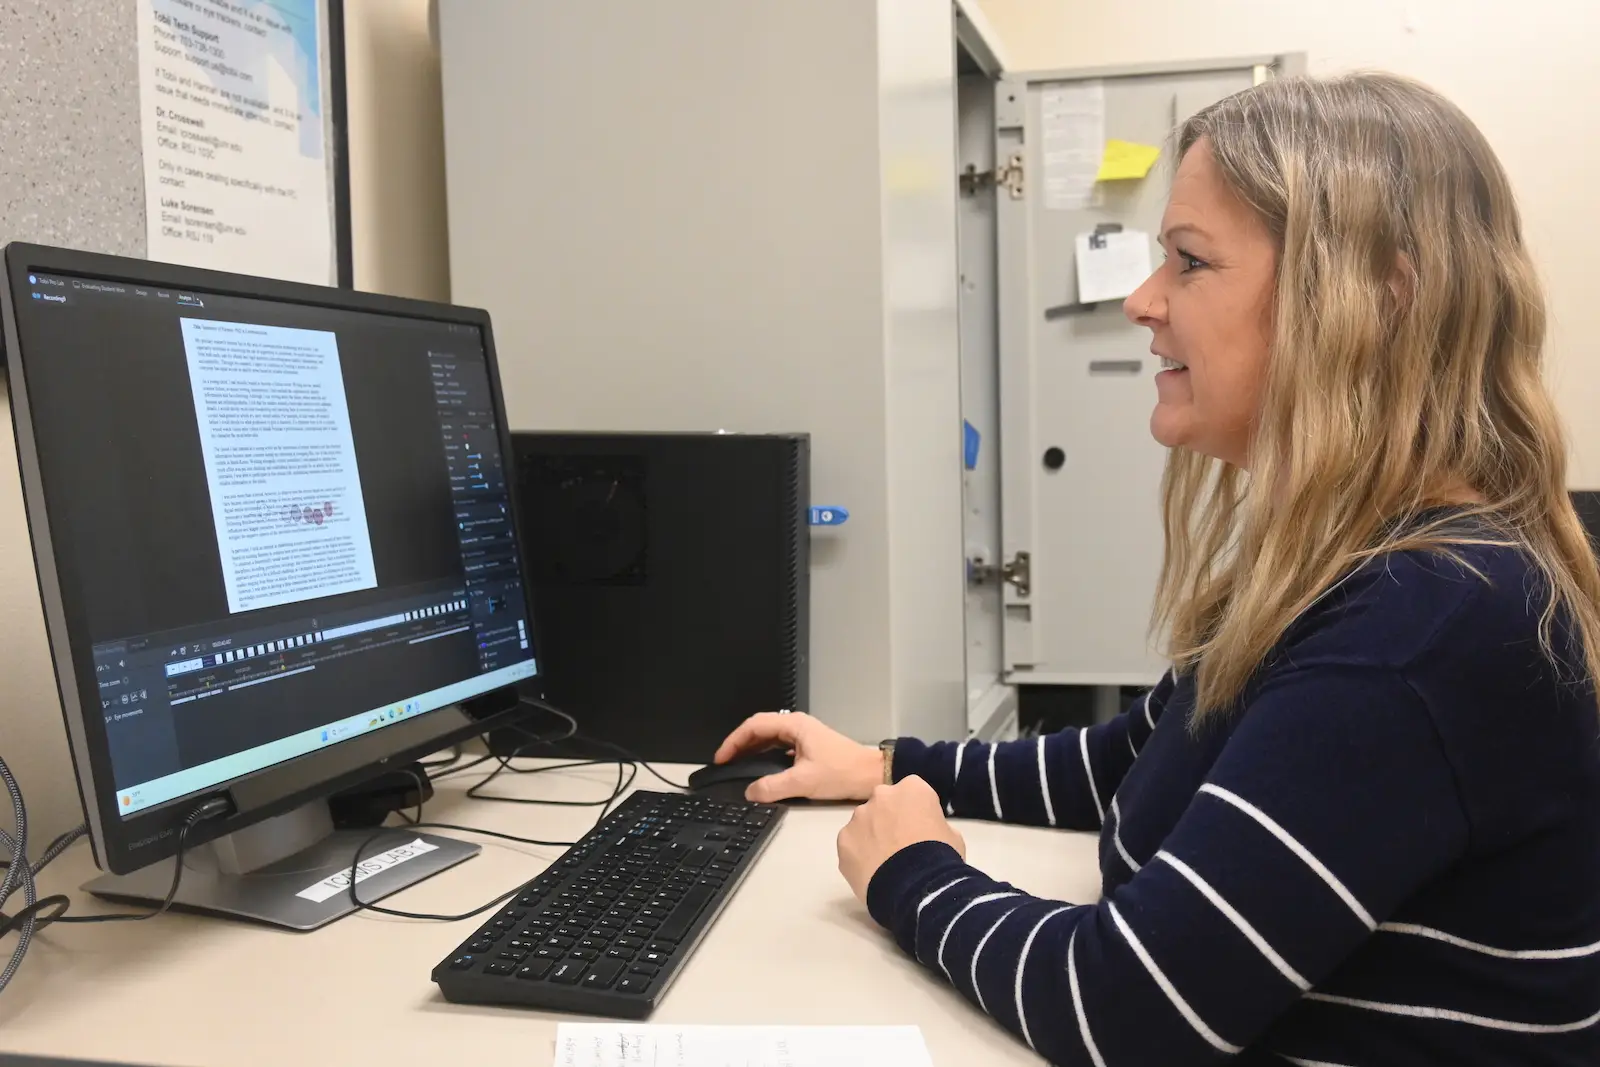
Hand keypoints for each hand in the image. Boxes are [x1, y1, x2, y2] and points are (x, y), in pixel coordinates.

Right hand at [713, 711, 884, 802]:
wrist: (871, 774)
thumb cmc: (843, 772)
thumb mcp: (804, 781)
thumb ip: (773, 787)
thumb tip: (750, 792)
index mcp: (794, 725)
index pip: (754, 726)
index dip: (734, 741)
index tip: (722, 758)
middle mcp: (797, 725)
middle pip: (759, 729)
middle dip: (739, 744)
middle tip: (725, 762)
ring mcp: (803, 735)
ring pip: (768, 738)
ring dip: (751, 749)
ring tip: (737, 765)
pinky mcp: (808, 746)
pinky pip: (778, 746)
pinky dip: (764, 755)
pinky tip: (760, 769)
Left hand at [836, 776, 965, 901]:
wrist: (915, 888)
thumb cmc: (940, 858)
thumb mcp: (953, 835)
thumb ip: (933, 823)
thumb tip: (925, 830)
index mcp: (912, 789)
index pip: (912, 792)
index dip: (916, 812)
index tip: (920, 830)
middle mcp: (881, 795)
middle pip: (884, 803)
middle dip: (889, 819)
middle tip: (899, 846)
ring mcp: (858, 817)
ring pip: (864, 823)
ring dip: (871, 836)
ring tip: (884, 863)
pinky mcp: (843, 839)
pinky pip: (851, 844)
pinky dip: (858, 855)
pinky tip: (871, 872)